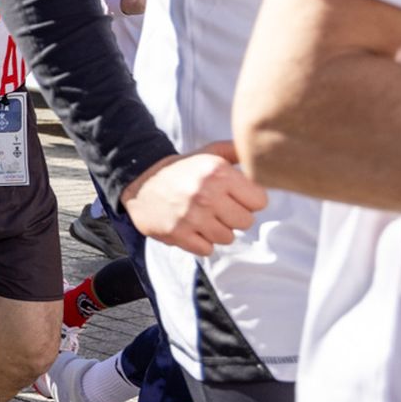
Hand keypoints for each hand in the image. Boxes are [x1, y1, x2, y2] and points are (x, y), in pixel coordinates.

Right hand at [120, 141, 267, 255]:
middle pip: (246, 222)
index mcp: (218, 173)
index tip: (234, 195)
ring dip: (218, 230)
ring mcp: (192, 217)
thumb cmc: (180, 170)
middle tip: (217, 207)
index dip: (248, 199)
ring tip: (203, 216)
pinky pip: (207, 249)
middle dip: (234, 216)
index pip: (260, 201)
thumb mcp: (207, 153)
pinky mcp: (178, 234)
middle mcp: (206, 195)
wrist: (140, 182)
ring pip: (227, 238)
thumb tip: (258, 153)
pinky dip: (201, 242)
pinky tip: (192, 227)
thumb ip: (236, 152)